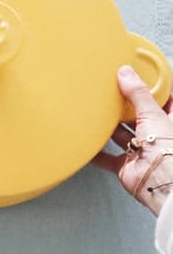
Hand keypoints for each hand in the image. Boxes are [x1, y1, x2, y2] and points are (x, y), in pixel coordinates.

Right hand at [94, 65, 172, 214]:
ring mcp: (140, 151)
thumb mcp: (153, 113)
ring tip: (98, 115)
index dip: (152, 91)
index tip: (138, 80)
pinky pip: (107, 158)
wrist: (158, 180)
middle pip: (139, 118)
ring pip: (122, 136)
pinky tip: (88, 144)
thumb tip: (126, 73)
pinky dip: (96, 153)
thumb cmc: (167, 150)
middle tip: (113, 95)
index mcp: (169, 121)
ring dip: (111, 129)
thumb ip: (138, 93)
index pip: (163, 101)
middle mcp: (156, 136)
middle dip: (126, 109)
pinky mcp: (126, 166)